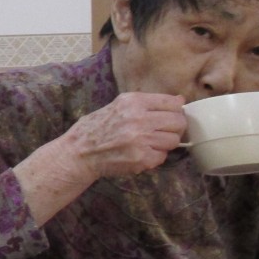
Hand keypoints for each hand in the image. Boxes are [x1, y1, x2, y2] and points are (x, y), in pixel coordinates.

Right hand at [13, 91, 186, 226]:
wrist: (78, 153)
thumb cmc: (96, 128)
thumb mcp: (118, 106)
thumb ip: (147, 103)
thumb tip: (180, 100)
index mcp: (133, 101)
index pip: (173, 103)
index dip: (175, 111)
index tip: (168, 117)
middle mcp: (139, 118)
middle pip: (178, 122)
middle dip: (173, 128)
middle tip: (160, 133)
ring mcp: (141, 140)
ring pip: (173, 140)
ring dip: (164, 144)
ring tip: (148, 144)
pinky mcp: (142, 158)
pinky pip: (163, 157)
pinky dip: (154, 157)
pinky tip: (140, 154)